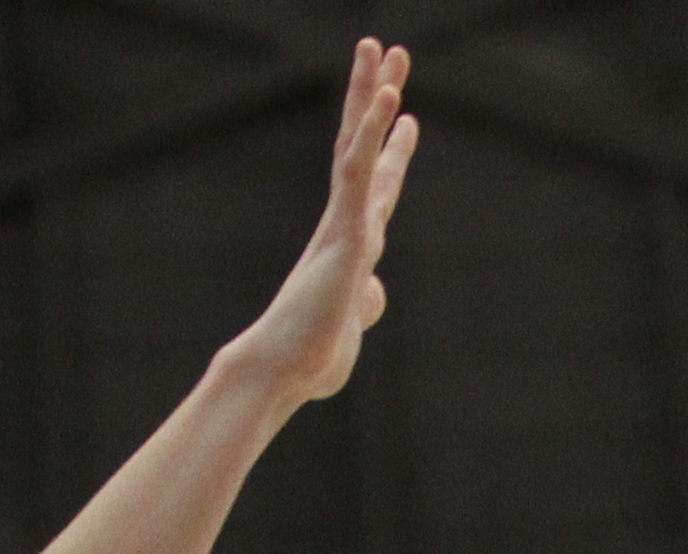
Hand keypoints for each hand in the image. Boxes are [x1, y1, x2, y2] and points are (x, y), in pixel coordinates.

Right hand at [226, 41, 418, 409]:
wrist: (281, 372)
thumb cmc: (310, 360)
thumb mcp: (350, 325)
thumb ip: (364, 302)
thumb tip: (375, 291)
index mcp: (349, 246)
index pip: (373, 186)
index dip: (390, 149)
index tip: (406, 117)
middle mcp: (343, 224)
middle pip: (363, 148)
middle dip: (377, 100)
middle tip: (391, 54)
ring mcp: (342, 223)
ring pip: (357, 144)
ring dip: (370, 93)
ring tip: (382, 48)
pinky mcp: (343, 231)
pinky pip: (358, 169)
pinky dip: (373, 131)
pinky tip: (390, 97)